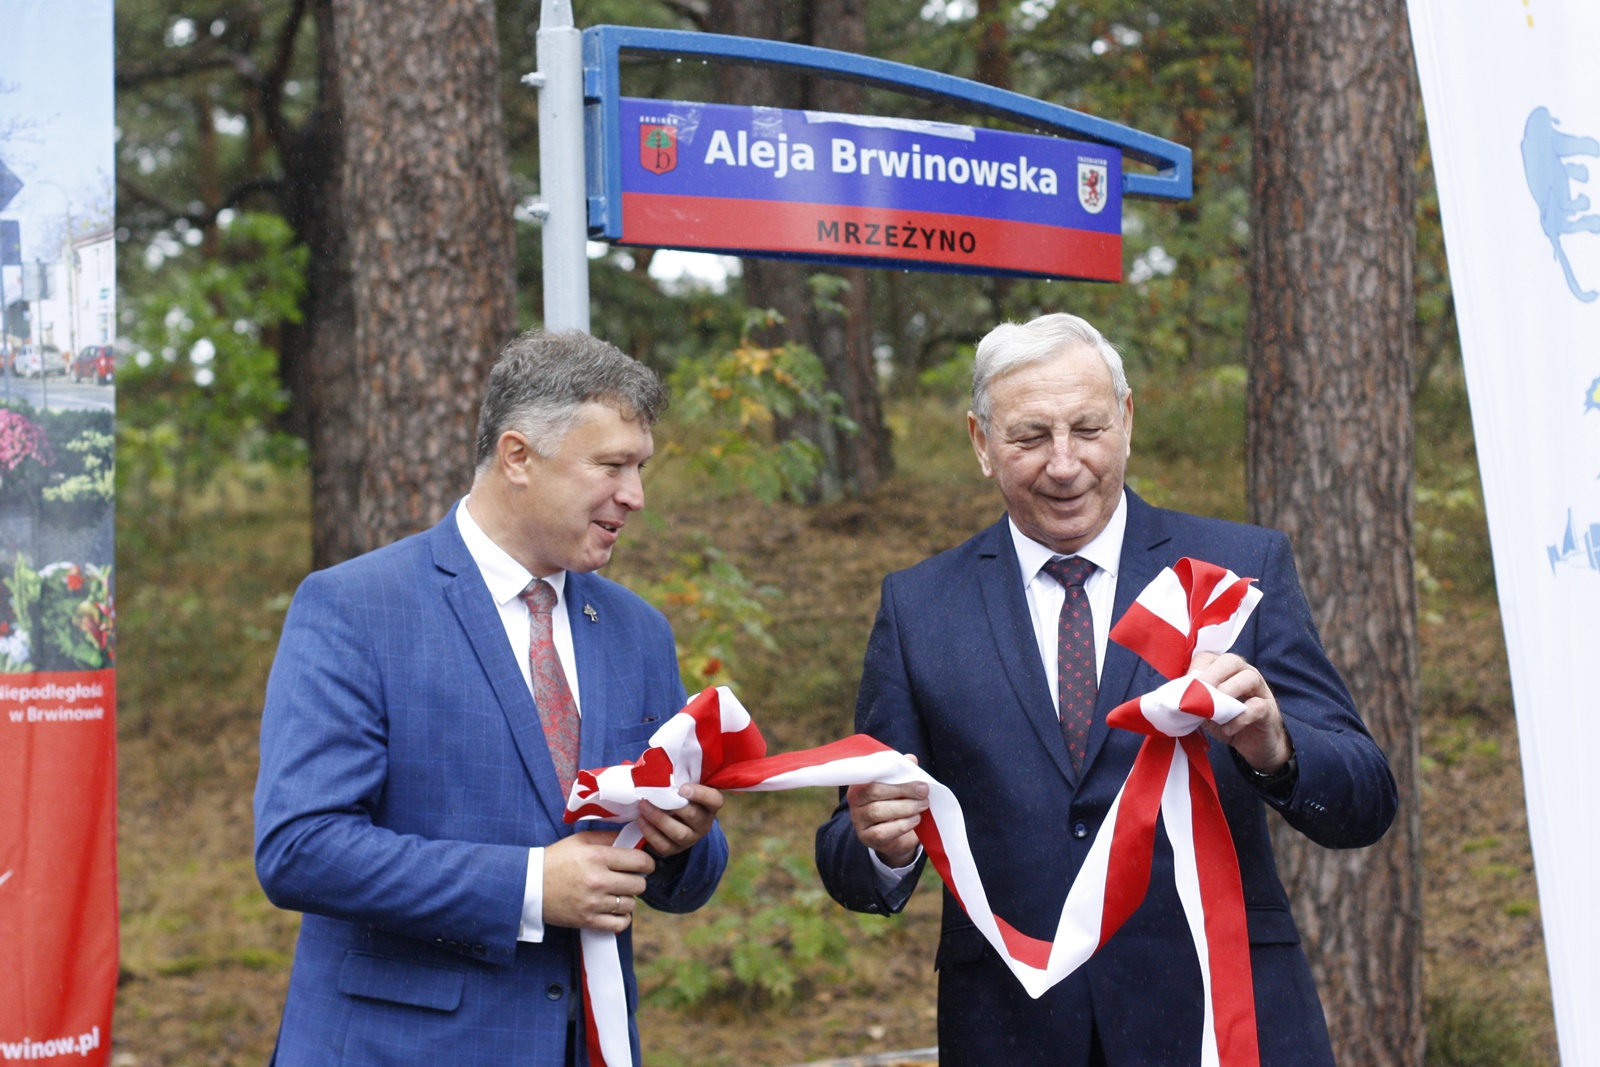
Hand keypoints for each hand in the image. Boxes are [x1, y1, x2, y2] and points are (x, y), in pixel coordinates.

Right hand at [543, 830, 654, 931]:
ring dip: (627, 899)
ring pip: (631, 904)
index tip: (644, 864)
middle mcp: (598, 880)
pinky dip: (622, 918)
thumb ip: (608, 837)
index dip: (647, 862)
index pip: (639, 861)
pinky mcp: (587, 921)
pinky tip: (615, 909)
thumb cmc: (556, 859)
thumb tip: (634, 836)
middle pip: (639, 884)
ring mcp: (593, 903)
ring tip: (617, 893)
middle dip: (637, 880)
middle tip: (628, 878)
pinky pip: (620, 924)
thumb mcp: (580, 841)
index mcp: (597, 857)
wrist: (529, 885)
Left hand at [636, 784, 723, 858]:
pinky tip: (641, 820)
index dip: (700, 794)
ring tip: (643, 806)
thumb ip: (679, 777)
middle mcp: (704, 823)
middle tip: (653, 795)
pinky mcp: (676, 849)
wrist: (674, 819)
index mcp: (710, 805)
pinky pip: (664, 845)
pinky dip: (650, 833)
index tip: (682, 788)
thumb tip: (658, 763)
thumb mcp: (684, 785)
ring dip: (658, 819)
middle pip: (694, 816)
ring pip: (678, 833)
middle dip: (672, 806)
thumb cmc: (678, 795)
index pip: (715, 800)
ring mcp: (691, 838)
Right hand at [846, 755, 927, 868]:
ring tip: (921, 806)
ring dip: (905, 808)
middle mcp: (855, 801)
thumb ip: (903, 772)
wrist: (895, 835)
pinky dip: (902, 825)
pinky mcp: (867, 838)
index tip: (920, 781)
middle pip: (874, 791)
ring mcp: (859, 820)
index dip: (897, 778)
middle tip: (924, 793)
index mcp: (861, 782)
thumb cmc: (896, 803)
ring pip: (878, 811)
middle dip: (903, 791)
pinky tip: (914, 820)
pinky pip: (883, 831)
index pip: (874, 775)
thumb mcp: (900, 786)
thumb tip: (911, 759)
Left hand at [1189, 651, 1291, 771]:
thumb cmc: (1227, 721)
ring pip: (1249, 677)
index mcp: (1225, 670)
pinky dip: (1239, 718)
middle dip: (1212, 676)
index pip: (1209, 658)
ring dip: (1228, 691)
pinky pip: (1256, 706)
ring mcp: (1259, 689)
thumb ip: (1195, 700)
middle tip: (1199, 694)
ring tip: (1214, 710)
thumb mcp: (1206, 710)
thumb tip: (1180, 698)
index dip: (1195, 670)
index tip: (1185, 689)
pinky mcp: (1268, 709)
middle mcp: (1244, 673)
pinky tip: (1227, 728)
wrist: (1254, 744)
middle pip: (1231, 660)